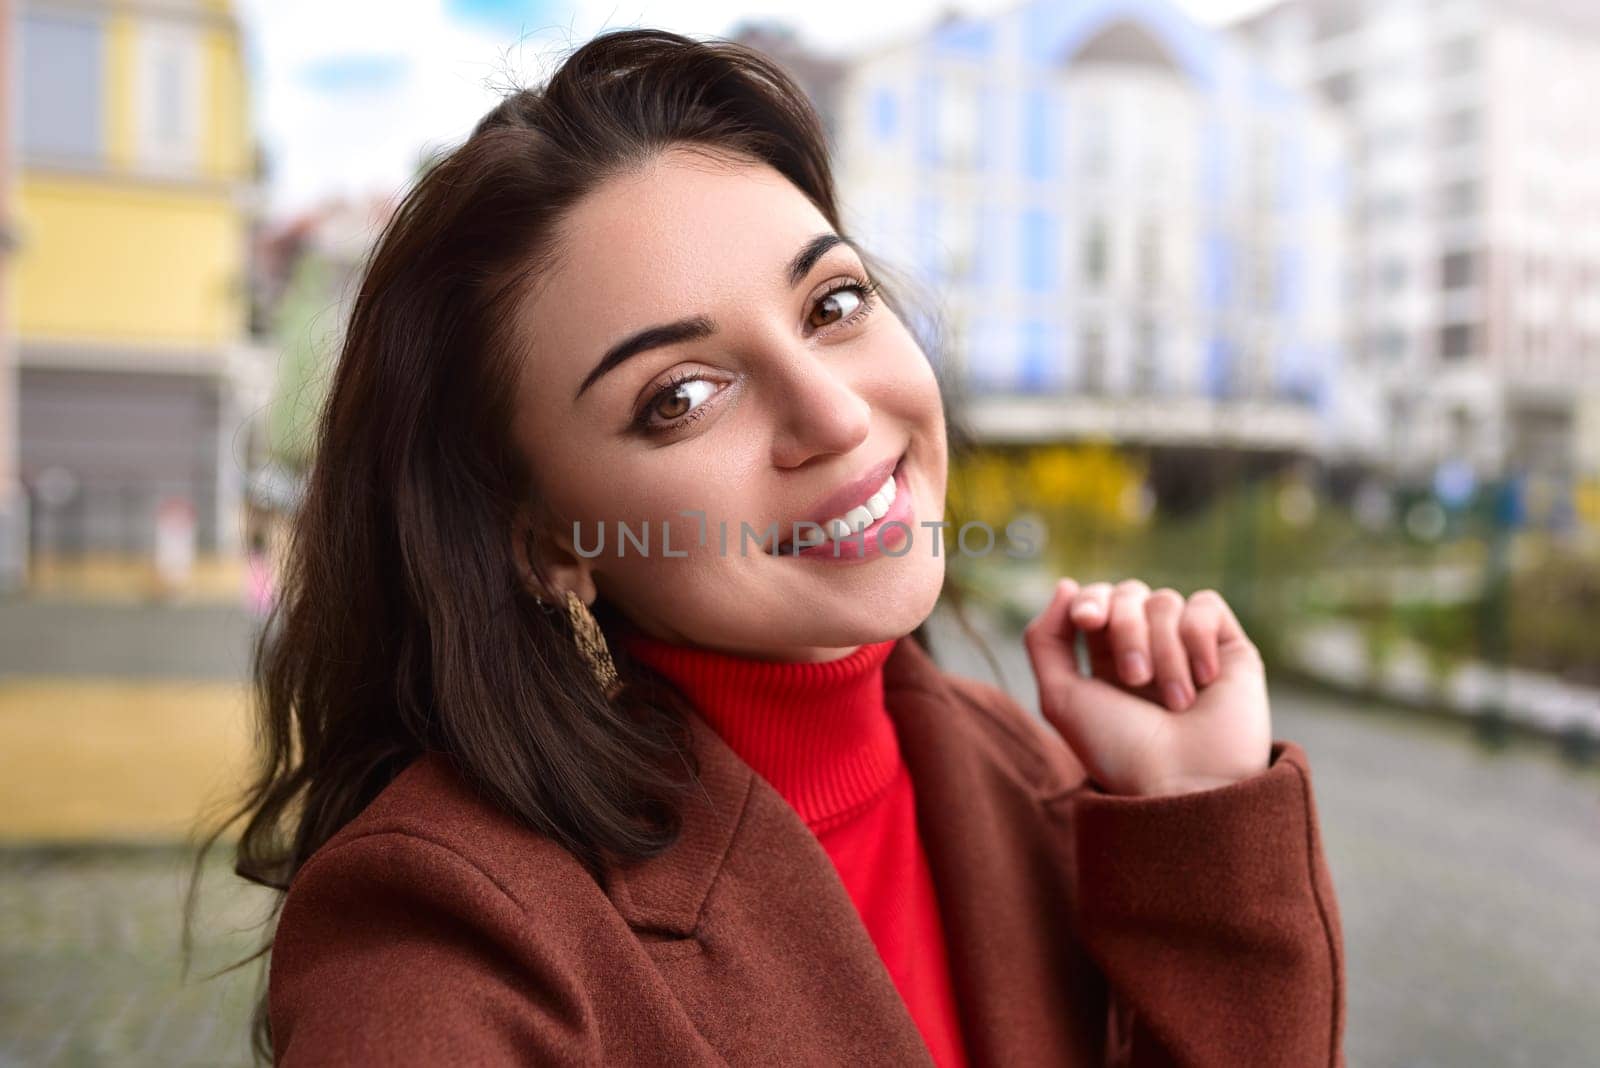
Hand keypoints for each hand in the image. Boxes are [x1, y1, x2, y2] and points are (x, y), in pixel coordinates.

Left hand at [1022, 577, 1271, 796]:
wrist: (1187, 783)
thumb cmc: (1120, 750)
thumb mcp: (1061, 698)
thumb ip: (1046, 640)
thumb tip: (1066, 585)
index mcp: (1106, 659)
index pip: (1095, 600)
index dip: (1090, 600)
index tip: (1088, 621)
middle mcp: (1148, 648)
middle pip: (1128, 593)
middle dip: (1125, 627)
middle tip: (1134, 677)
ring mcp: (1189, 647)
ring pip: (1165, 601)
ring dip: (1163, 650)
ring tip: (1175, 702)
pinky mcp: (1229, 648)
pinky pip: (1205, 605)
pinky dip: (1198, 637)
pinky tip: (1205, 679)